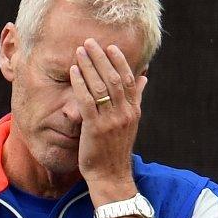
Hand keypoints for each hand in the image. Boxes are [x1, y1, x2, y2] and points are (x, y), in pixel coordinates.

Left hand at [69, 39, 147, 201]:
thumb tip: (144, 77)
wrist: (111, 175)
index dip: (119, 61)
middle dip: (101, 58)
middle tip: (90, 42)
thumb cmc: (116, 149)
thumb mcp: (130, 122)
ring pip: (101, 87)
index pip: (128, 79)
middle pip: (114, 78)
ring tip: (80, 51)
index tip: (110, 46)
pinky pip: (87, 100)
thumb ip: (136, 99)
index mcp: (133, 111)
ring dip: (89, 66)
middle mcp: (124, 113)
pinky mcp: (95, 128)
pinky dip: (80, 84)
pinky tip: (73, 72)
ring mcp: (110, 121)